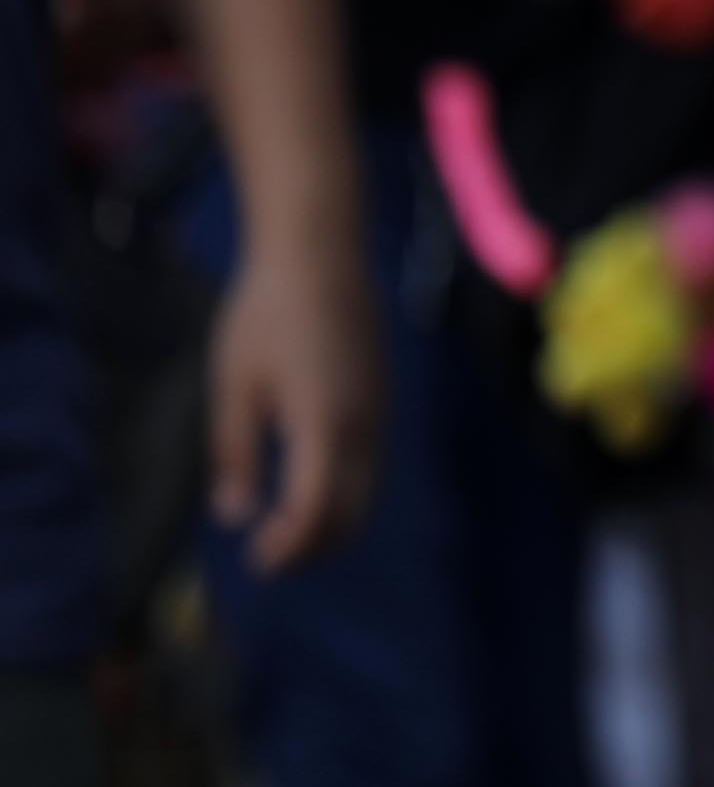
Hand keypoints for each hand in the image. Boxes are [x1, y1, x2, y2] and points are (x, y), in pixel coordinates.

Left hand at [210, 228, 381, 571]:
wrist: (321, 250)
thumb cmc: (265, 315)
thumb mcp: (234, 386)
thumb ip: (234, 454)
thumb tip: (235, 514)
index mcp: (323, 422)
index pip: (316, 509)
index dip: (289, 544)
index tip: (256, 560)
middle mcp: (363, 423)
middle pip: (352, 510)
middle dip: (314, 545)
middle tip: (270, 559)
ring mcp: (379, 409)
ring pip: (368, 489)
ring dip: (332, 521)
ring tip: (288, 532)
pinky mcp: (382, 396)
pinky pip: (371, 462)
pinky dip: (346, 490)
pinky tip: (311, 486)